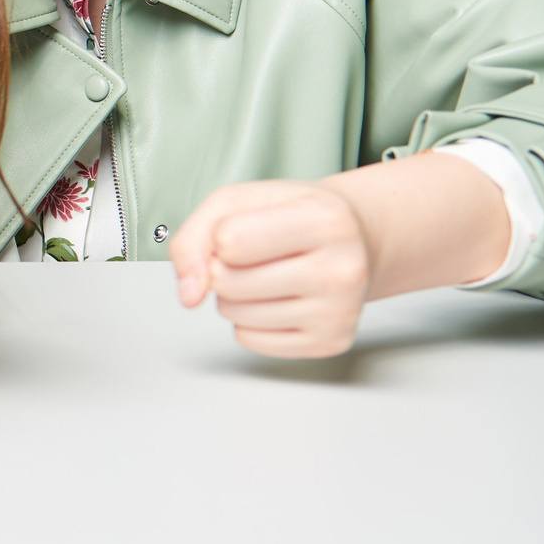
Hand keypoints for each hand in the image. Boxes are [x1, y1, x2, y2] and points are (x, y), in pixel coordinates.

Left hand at [167, 178, 372, 357]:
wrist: (355, 237)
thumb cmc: (294, 214)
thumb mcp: (238, 201)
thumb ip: (194, 237)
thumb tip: (188, 294)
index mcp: (324, 220)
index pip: (229, 241)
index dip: (223, 235)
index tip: (249, 226)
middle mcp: (341, 269)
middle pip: (227, 282)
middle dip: (224, 268)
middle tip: (257, 254)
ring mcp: (340, 311)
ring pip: (236, 315)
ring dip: (235, 295)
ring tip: (270, 274)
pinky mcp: (331, 342)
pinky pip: (249, 340)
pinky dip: (250, 320)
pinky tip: (280, 298)